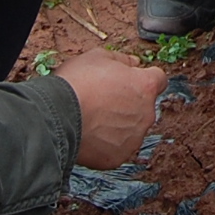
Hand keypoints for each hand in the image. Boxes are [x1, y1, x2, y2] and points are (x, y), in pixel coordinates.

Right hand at [56, 50, 168, 169]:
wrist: (56, 116)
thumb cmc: (77, 83)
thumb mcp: (98, 57)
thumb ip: (122, 59)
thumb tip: (134, 63)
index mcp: (145, 86)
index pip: (158, 80)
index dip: (142, 79)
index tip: (128, 81)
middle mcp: (146, 114)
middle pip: (144, 107)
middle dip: (129, 104)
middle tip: (103, 101)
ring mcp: (134, 138)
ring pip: (131, 129)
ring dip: (118, 125)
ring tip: (92, 119)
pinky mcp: (118, 157)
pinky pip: (116, 149)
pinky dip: (106, 144)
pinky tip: (89, 136)